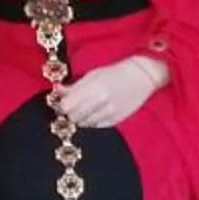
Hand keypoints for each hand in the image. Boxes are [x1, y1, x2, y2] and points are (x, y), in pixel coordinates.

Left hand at [52, 57, 166, 132]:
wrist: (141, 77)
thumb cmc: (115, 73)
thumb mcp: (92, 75)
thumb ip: (74, 86)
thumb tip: (57, 91)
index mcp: (93, 88)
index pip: (66, 106)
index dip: (61, 105)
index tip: (62, 102)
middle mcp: (100, 102)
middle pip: (73, 117)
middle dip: (70, 113)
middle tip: (72, 107)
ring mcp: (109, 113)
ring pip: (84, 124)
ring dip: (81, 118)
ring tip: (85, 108)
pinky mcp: (115, 121)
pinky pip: (95, 126)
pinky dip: (92, 121)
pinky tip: (96, 112)